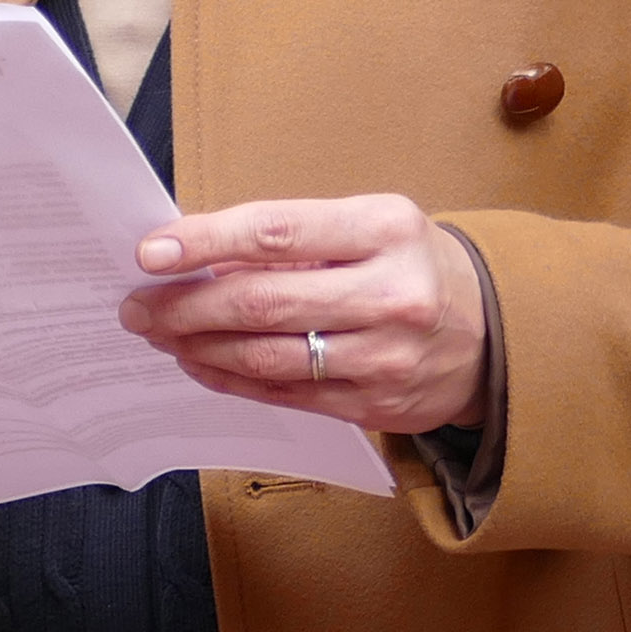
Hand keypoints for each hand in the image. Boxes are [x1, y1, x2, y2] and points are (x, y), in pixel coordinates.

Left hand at [125, 196, 488, 436]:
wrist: (493, 333)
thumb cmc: (413, 265)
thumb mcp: (372, 227)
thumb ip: (297, 239)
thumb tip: (200, 256)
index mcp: (385, 230)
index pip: (276, 232)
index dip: (205, 241)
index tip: (150, 251)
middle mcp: (389, 293)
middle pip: (262, 303)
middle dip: (185, 305)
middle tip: (138, 305)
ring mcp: (382, 356)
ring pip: (265, 356)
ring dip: (197, 345)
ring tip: (159, 333)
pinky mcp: (372, 404)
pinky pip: (282, 392)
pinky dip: (230, 377)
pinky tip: (200, 362)